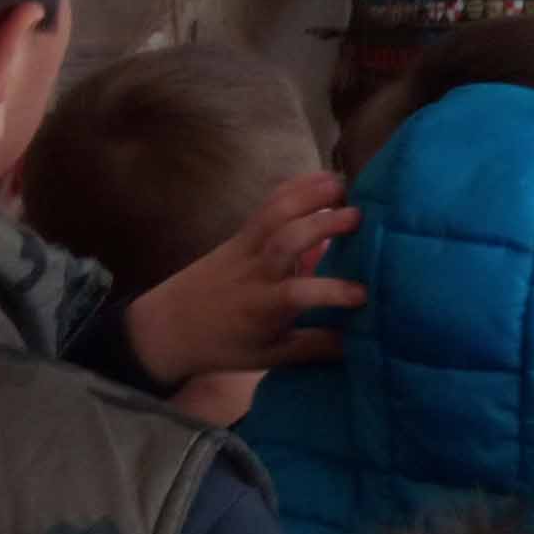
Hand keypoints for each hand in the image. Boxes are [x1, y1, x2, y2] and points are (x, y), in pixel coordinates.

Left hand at [124, 171, 365, 385]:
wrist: (170, 325)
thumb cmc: (224, 344)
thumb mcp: (270, 356)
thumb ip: (314, 347)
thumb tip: (361, 341)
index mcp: (263, 308)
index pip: (298, 294)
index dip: (331, 292)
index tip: (363, 293)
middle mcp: (255, 272)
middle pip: (286, 239)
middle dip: (322, 224)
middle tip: (361, 216)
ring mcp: (246, 246)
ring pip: (276, 212)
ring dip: (310, 193)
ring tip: (346, 184)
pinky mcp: (241, 232)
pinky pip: (269, 204)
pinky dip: (296, 186)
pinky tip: (323, 176)